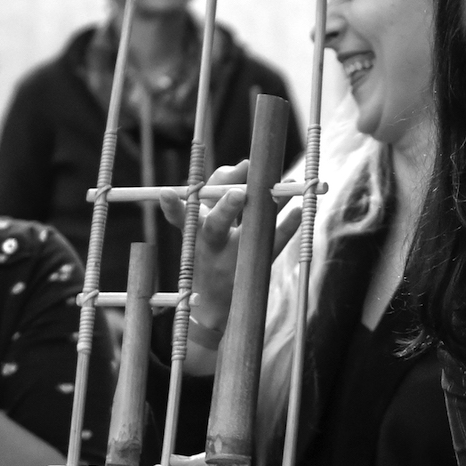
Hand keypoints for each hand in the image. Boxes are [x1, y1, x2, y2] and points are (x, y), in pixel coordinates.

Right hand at [159, 164, 303, 338]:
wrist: (212, 301)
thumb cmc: (208, 246)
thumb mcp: (203, 219)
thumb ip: (220, 187)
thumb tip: (246, 164)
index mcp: (193, 231)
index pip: (182, 214)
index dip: (173, 206)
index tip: (168, 194)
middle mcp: (211, 244)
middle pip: (215, 225)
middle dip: (225, 208)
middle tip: (236, 193)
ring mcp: (234, 258)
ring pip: (249, 234)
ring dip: (266, 211)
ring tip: (283, 189)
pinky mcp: (255, 265)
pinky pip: (273, 245)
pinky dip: (287, 227)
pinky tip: (298, 211)